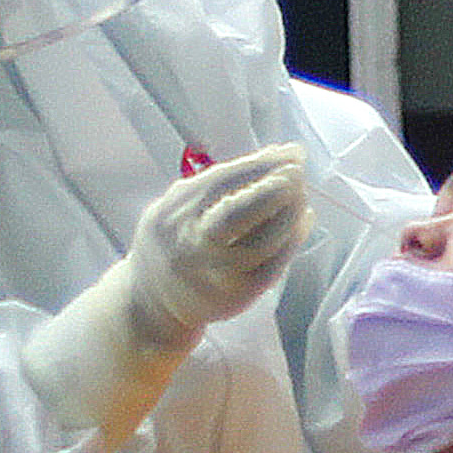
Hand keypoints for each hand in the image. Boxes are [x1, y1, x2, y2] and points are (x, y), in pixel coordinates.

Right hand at [118, 141, 310, 347]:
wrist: (151, 300)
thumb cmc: (175, 241)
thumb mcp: (177, 204)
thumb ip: (219, 183)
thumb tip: (275, 156)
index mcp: (175, 213)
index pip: (223, 181)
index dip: (262, 164)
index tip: (291, 152)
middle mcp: (192, 244)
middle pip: (236, 214)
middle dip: (273, 188)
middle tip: (298, 172)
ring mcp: (216, 274)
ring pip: (262, 243)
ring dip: (290, 214)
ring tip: (301, 196)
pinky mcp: (237, 295)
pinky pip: (273, 267)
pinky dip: (292, 241)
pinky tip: (301, 223)